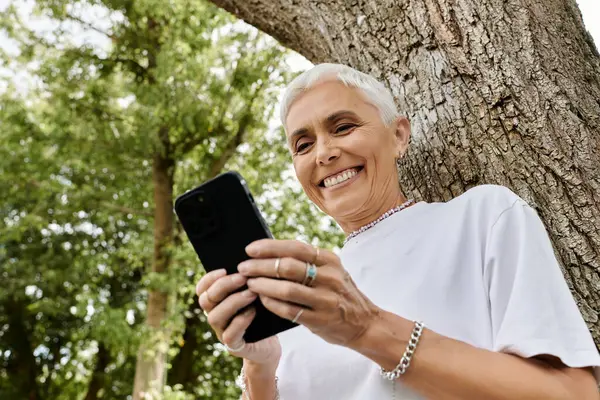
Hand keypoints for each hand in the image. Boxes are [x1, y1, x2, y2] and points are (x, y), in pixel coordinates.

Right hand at [196, 270, 281, 367]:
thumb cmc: (263, 313)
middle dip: (223, 286)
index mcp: (216, 303)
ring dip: (233, 302)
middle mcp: (216, 317)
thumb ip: (246, 283)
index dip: (208, 279)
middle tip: (242, 278)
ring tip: (251, 294)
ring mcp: (222, 333)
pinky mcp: (234, 346)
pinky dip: (240, 321)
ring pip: (214, 317)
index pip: (202, 290)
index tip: (224, 269)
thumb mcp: (254, 295)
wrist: (271, 343)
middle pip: (206, 300)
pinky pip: (230, 335)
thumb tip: (247, 264)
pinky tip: (253, 311)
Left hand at [238, 239, 380, 346]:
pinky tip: (261, 300)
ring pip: (286, 289)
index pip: (295, 248)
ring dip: (262, 285)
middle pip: (287, 267)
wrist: (364, 323)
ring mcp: (326, 299)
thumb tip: (269, 253)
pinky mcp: (320, 320)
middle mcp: (329, 277)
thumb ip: (307, 262)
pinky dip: (272, 304)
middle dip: (260, 266)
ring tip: (249, 283)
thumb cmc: (340, 293)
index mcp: (330, 260)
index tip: (250, 249)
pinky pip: (289, 310)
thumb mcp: (331, 271)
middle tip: (243, 268)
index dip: (270, 247)